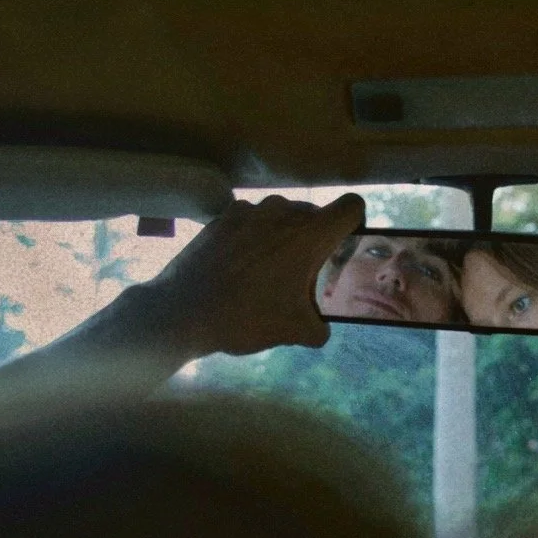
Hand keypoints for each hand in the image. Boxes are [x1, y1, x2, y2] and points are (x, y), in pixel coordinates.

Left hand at [147, 193, 364, 356]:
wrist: (183, 311)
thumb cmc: (247, 317)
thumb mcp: (294, 332)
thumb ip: (319, 327)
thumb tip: (320, 328)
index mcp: (309, 234)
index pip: (351, 206)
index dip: (354, 224)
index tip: (342, 246)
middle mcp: (283, 212)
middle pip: (314, 214)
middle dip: (314, 240)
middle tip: (301, 273)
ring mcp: (249, 210)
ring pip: (281, 216)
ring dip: (281, 238)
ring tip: (265, 271)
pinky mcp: (222, 216)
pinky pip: (251, 221)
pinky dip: (252, 237)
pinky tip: (237, 266)